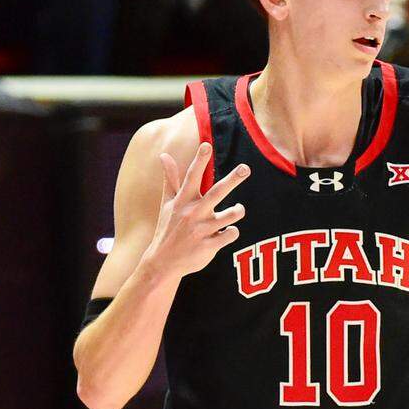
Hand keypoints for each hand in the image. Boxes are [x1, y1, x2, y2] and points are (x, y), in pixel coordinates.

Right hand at [142, 142, 248, 277]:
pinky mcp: (208, 247)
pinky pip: (229, 235)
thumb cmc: (168, 229)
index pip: (191, 177)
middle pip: (216, 193)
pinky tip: (226, 233)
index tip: (206, 145)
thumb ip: (170, 179)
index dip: (199, 161)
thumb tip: (164, 155)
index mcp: (183, 201)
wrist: (163, 263)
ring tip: (238, 209)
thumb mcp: (167, 204)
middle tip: (245, 168)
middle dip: (232, 180)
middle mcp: (193, 214)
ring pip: (229, 216)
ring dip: (237, 211)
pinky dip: (232, 233)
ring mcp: (201, 231)